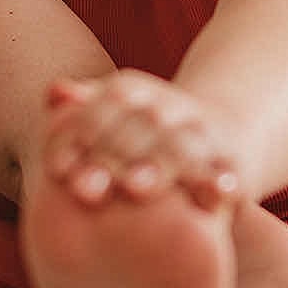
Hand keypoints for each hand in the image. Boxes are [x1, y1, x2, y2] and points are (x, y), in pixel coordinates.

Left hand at [40, 70, 243, 210]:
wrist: (219, 133)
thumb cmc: (139, 136)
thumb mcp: (107, 117)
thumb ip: (78, 111)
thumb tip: (55, 92)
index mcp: (131, 91)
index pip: (103, 105)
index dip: (79, 134)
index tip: (56, 170)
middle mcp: (169, 107)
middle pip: (140, 126)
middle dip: (111, 156)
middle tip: (83, 190)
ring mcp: (204, 132)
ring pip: (182, 148)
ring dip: (157, 167)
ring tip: (133, 188)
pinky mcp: (232, 162)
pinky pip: (229, 173)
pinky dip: (225, 182)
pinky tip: (219, 196)